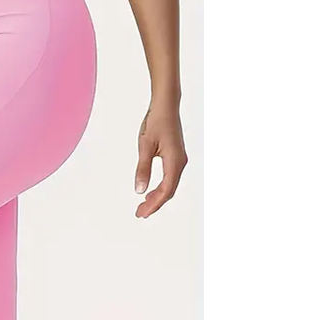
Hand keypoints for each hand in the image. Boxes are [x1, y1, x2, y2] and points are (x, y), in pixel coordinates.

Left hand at [134, 102, 187, 217]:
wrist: (166, 106)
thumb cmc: (155, 123)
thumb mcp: (145, 146)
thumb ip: (142, 169)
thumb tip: (139, 191)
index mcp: (174, 162)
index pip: (165, 190)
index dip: (154, 204)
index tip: (141, 213)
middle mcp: (180, 163)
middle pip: (169, 191)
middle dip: (155, 204)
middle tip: (139, 214)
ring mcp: (179, 160)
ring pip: (170, 185)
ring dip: (157, 197)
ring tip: (142, 206)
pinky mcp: (176, 157)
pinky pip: (169, 178)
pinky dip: (160, 188)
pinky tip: (149, 192)